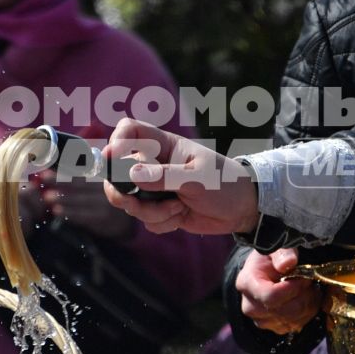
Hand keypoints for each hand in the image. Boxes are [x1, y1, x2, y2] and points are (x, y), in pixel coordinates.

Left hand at [42, 175, 135, 240]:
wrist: (123, 222)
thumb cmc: (103, 199)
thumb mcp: (96, 183)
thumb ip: (80, 175)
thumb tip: (49, 171)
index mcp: (102, 175)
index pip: (81, 170)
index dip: (63, 170)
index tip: (46, 171)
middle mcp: (106, 187)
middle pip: (79, 183)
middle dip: (59, 181)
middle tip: (42, 181)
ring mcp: (106, 203)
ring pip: (81, 199)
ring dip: (62, 198)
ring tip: (47, 197)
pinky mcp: (104, 219)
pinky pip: (84, 215)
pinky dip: (70, 212)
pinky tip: (57, 211)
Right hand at [100, 118, 260, 234]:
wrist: (242, 208)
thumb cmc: (225, 182)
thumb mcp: (198, 178)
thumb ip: (165, 176)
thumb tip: (133, 175)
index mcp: (164, 146)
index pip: (130, 130)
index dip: (116, 140)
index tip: (112, 158)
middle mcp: (154, 165)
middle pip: (118, 172)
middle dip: (124, 192)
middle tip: (135, 201)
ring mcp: (156, 188)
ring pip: (131, 202)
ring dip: (151, 212)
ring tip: (177, 208)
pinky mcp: (161, 209)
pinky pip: (146, 220)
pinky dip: (161, 223)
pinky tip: (180, 216)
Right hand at [236, 247, 318, 334]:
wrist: (265, 271)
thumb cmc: (270, 259)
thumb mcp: (275, 249)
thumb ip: (282, 253)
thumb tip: (289, 262)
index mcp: (247, 284)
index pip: (271, 296)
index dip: (293, 288)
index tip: (304, 277)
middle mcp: (250, 307)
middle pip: (285, 311)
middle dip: (303, 295)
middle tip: (309, 280)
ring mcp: (262, 321)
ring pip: (294, 319)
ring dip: (308, 303)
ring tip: (307, 287)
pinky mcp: (275, 328)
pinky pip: (299, 324)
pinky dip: (308, 311)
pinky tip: (306, 297)